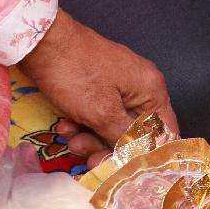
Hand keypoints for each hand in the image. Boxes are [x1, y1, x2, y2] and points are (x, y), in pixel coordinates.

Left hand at [19, 10, 174, 158]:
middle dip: (109, 147)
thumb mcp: (101, 112)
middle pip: (135, 131)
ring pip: (112, 125)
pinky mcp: (99, 87)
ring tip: (69, 135)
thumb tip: (140, 153)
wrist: (43, 42)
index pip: (165, 128)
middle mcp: (140, 87)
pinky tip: (65, 123)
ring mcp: (119, 86)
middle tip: (87, 156)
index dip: (150, 151)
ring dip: (90, 137)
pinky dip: (83, 123)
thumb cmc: (77, 73)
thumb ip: (124, 137)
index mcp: (150, 89)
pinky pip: (98, 114)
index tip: (129, 167)